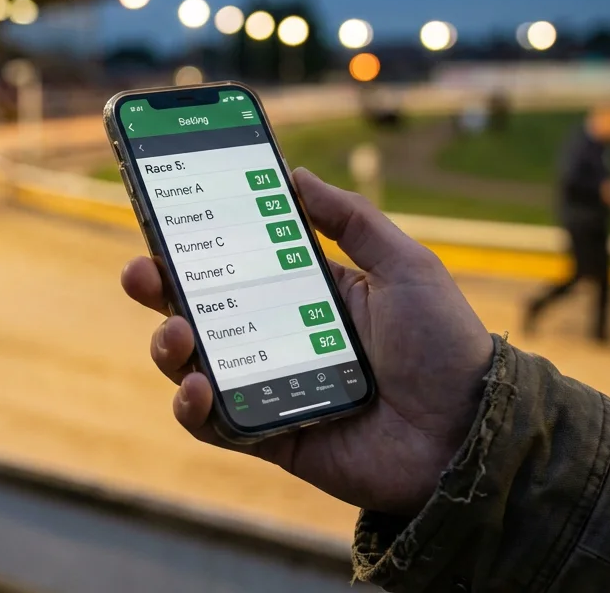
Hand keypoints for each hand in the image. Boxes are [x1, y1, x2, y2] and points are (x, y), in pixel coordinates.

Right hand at [122, 168, 493, 515]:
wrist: (469, 436)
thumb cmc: (445, 347)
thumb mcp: (405, 266)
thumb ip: (351, 220)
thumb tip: (295, 174)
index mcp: (309, 293)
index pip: (238, 260)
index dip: (197, 241)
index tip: (162, 213)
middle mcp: (281, 336)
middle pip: (201, 308)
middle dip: (159, 288)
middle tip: (140, 272)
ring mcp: (271, 386)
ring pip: (195, 364)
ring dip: (167, 345)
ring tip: (176, 332)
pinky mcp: (270, 436)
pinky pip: (215, 423)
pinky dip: (193, 407)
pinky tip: (198, 387)